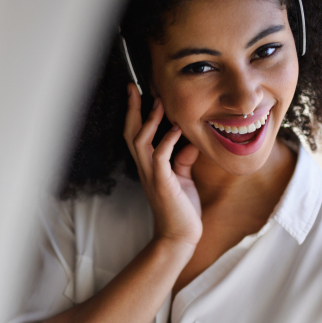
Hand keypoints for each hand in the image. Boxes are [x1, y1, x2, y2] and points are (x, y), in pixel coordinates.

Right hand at [124, 84, 201, 249]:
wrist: (181, 236)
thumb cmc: (182, 209)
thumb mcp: (183, 178)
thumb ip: (183, 158)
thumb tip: (189, 141)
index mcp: (149, 165)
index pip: (136, 134)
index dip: (135, 113)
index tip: (138, 92)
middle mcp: (146, 167)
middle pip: (131, 132)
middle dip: (132, 109)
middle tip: (134, 87)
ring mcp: (152, 175)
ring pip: (140, 141)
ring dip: (149, 120)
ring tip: (158, 102)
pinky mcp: (162, 183)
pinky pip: (160, 156)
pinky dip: (167, 140)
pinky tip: (176, 128)